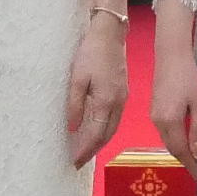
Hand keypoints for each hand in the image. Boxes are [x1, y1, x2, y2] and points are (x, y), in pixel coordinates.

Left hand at [63, 6, 127, 167]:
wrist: (110, 33)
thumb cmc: (91, 53)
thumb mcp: (76, 79)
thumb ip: (75, 105)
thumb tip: (73, 128)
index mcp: (106, 102)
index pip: (96, 134)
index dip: (85, 150)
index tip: (75, 162)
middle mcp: (118, 103)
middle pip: (107, 135)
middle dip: (93, 150)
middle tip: (79, 161)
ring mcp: (123, 97)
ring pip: (112, 127)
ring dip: (100, 141)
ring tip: (87, 150)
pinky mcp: (123, 91)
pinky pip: (115, 117)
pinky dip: (106, 129)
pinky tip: (97, 129)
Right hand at [149, 41, 196, 178]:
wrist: (171, 56)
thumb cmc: (189, 77)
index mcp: (169, 121)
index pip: (180, 151)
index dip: (190, 166)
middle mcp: (158, 122)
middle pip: (172, 148)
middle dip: (185, 161)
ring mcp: (154, 116)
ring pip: (167, 141)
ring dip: (180, 152)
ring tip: (194, 161)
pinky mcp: (154, 110)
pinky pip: (165, 132)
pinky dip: (175, 141)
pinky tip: (185, 142)